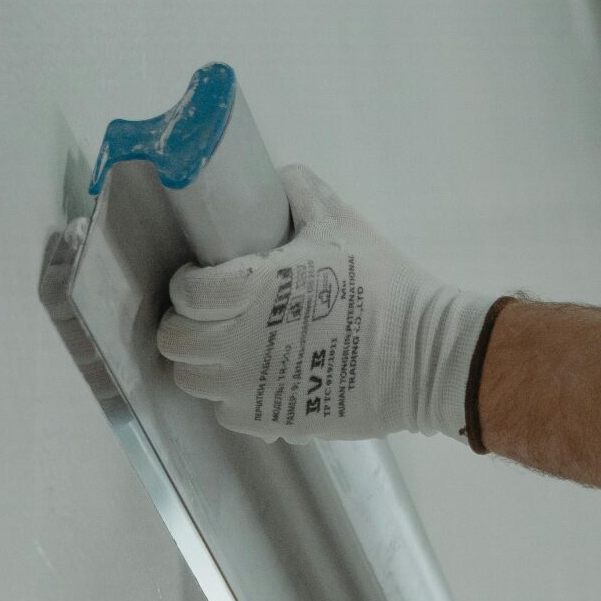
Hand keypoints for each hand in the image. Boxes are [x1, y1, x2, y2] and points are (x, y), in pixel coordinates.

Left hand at [157, 164, 497, 444]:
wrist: (425, 357)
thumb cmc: (383, 286)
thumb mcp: (342, 222)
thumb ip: (298, 192)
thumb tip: (272, 178)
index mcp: (251, 290)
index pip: (184, 292)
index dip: (188, 281)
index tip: (203, 275)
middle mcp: (238, 345)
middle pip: (175, 341)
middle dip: (187, 322)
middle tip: (213, 313)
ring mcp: (251, 390)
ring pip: (192, 380)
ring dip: (204, 362)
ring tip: (233, 346)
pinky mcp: (270, 421)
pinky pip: (225, 411)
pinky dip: (235, 395)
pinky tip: (261, 376)